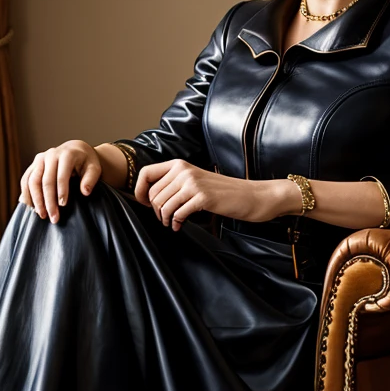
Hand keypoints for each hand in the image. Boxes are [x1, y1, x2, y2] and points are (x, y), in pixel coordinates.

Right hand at [20, 140, 100, 223]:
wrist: (75, 150)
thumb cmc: (86, 161)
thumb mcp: (94, 168)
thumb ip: (91, 179)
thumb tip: (85, 192)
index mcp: (66, 154)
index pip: (61, 175)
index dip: (62, 191)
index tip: (63, 205)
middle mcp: (51, 154)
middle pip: (45, 181)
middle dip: (48, 201)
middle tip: (53, 217)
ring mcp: (40, 159)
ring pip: (32, 181)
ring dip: (36, 200)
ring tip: (42, 215)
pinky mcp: (33, 165)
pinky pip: (25, 180)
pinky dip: (27, 194)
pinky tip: (32, 207)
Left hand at [134, 159, 281, 230]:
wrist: (250, 195)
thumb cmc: (222, 191)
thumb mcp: (195, 180)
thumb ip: (175, 183)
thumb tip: (149, 197)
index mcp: (180, 164)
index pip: (145, 173)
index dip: (139, 191)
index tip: (145, 204)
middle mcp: (184, 170)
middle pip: (153, 194)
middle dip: (156, 211)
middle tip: (165, 219)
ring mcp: (193, 183)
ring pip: (163, 205)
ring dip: (165, 219)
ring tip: (173, 223)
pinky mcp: (202, 197)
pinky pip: (177, 213)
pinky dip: (176, 223)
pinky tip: (180, 226)